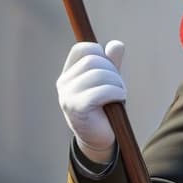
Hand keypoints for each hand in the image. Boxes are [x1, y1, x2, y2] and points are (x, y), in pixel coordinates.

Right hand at [57, 40, 126, 163]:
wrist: (101, 138)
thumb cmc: (105, 106)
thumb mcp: (110, 80)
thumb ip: (112, 62)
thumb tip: (116, 44)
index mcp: (69, 73)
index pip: (83, 49)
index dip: (101, 54)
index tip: (109, 71)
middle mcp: (64, 83)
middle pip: (93, 60)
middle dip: (113, 71)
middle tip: (118, 87)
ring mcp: (67, 95)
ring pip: (98, 74)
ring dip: (117, 83)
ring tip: (119, 95)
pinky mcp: (76, 108)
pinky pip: (101, 91)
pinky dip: (116, 93)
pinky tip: (118, 101)